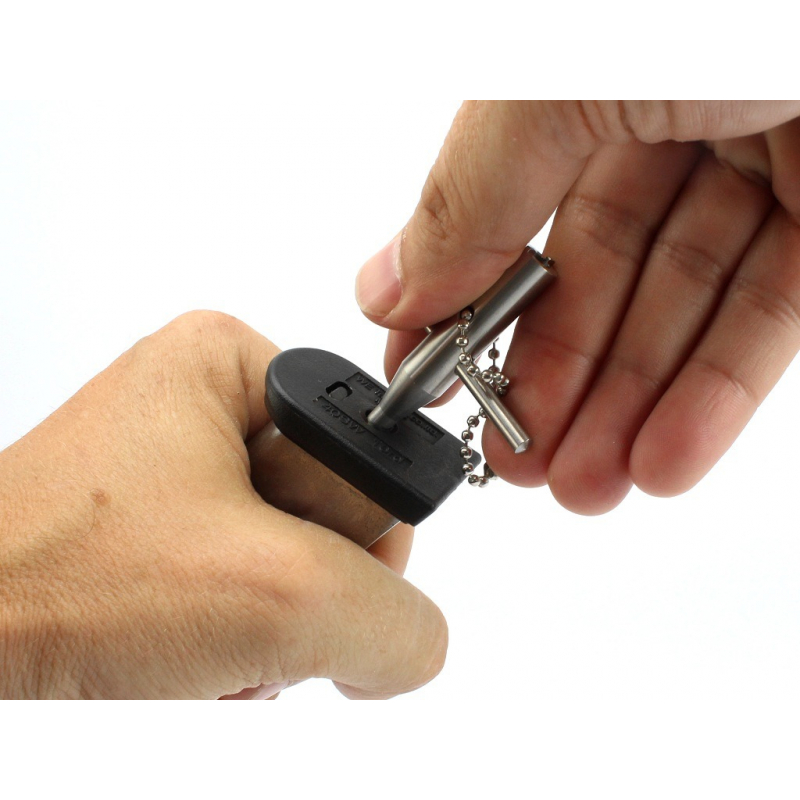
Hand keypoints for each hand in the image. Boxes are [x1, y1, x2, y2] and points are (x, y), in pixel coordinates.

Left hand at [0, 312, 445, 698]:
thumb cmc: (52, 593)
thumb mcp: (278, 596)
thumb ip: (397, 618)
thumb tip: (412, 640)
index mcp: (230, 367)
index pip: (372, 451)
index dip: (360, 534)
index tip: (301, 573)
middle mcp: (205, 411)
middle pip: (335, 514)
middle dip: (306, 592)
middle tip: (237, 612)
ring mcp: (182, 477)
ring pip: (296, 567)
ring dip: (270, 630)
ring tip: (198, 641)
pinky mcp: (162, 536)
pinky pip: (250, 594)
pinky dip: (236, 645)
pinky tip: (185, 660)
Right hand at [357, 101, 799, 513]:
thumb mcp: (556, 77)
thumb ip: (468, 195)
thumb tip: (387, 286)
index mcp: (579, 78)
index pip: (504, 215)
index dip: (465, 309)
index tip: (434, 387)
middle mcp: (665, 116)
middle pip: (594, 279)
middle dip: (552, 382)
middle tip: (516, 462)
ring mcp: (764, 162)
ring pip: (681, 311)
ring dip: (628, 410)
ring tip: (584, 486)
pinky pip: (771, 315)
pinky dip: (715, 398)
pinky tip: (664, 460)